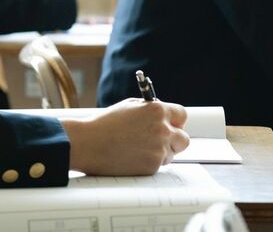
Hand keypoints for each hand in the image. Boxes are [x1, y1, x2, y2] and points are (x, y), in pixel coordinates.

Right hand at [62, 99, 189, 174]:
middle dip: (175, 140)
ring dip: (161, 152)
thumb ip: (151, 110)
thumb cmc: (105, 124)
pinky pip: (158, 165)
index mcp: (157, 111)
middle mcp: (162, 130)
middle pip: (184, 139)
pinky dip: (149, 162)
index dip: (176, 121)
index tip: (171, 124)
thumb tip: (164, 116)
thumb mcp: (130, 106)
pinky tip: (132, 156)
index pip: (182, 115)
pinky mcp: (152, 166)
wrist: (88, 143)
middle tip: (161, 140)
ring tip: (138, 148)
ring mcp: (158, 150)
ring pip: (171, 154)